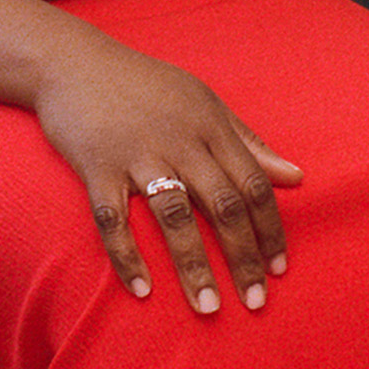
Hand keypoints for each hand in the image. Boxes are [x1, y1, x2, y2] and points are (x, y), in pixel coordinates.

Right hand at [31, 36, 300, 314]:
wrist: (71, 61)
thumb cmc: (145, 85)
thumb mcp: (203, 102)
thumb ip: (248, 141)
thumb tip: (297, 177)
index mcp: (210, 125)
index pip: (253, 183)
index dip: (271, 229)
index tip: (280, 269)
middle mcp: (179, 140)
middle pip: (222, 205)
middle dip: (243, 257)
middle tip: (256, 301)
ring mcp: (136, 154)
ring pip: (174, 216)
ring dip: (194, 266)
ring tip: (209, 307)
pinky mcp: (96, 166)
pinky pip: (113, 219)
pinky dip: (127, 256)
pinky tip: (143, 290)